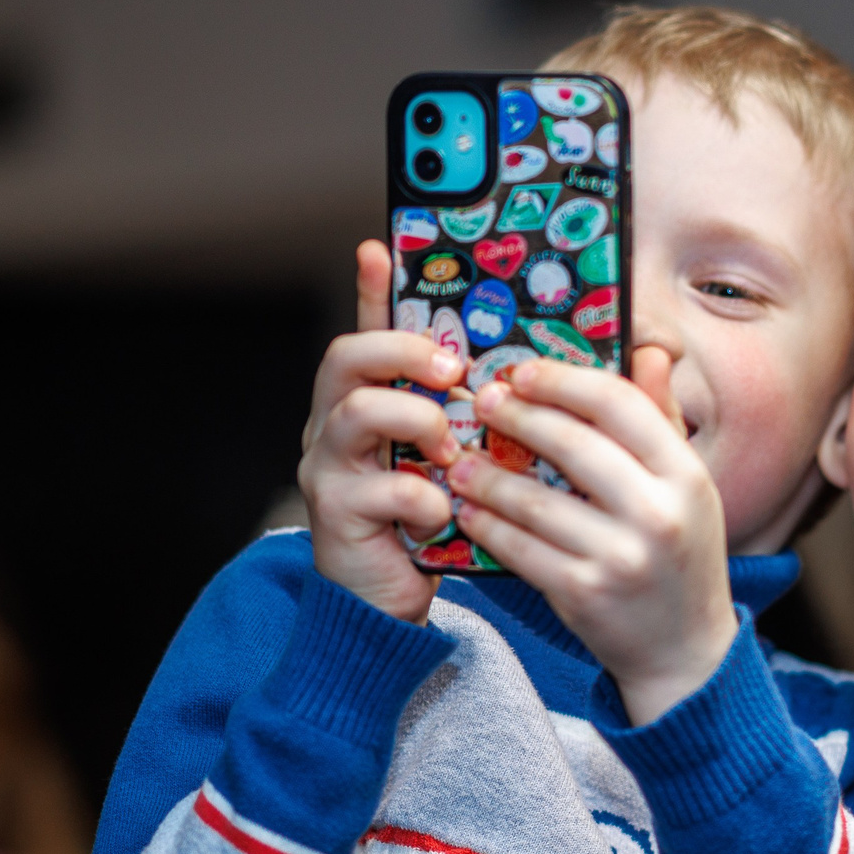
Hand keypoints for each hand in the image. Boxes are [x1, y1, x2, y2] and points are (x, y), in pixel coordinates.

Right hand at [295, 240, 465, 623]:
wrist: (392, 605)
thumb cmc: (429, 524)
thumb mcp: (453, 460)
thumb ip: (470, 419)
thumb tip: (523, 376)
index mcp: (364, 404)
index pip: (364, 333)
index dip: (370, 291)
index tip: (378, 249)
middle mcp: (334, 428)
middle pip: (345, 357)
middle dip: (403, 351)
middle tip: (454, 371)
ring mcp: (329, 469)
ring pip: (358, 412)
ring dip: (419, 422)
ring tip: (453, 454)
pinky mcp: (337, 516)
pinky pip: (385, 488)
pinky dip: (426, 499)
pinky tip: (443, 517)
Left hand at [447, 346, 735, 723]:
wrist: (685, 649)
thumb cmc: (680, 553)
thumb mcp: (688, 485)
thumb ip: (661, 418)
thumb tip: (644, 350)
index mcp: (686, 473)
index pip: (619, 404)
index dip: (564, 380)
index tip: (523, 371)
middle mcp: (658, 512)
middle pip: (572, 443)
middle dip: (517, 417)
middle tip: (482, 403)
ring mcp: (621, 556)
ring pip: (535, 500)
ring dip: (488, 475)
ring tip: (461, 461)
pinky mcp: (585, 593)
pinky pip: (520, 549)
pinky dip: (488, 526)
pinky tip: (468, 510)